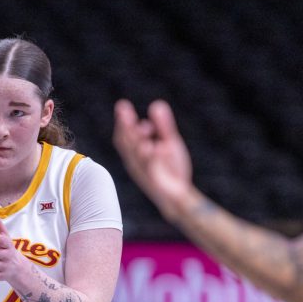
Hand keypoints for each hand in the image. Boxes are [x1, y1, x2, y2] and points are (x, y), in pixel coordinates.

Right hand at [113, 99, 196, 218]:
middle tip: (123, 111)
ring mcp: (144, 172)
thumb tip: (156, 105)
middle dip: (125, 127)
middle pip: (126, 144)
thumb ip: (163, 126)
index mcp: (137, 153)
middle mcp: (136, 162)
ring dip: (136, 142)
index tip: (122, 106)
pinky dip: (153, 158)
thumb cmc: (171, 170)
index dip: (122, 122)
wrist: (179, 196)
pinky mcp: (155, 182)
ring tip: (140, 127)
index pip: (124, 136)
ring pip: (136, 156)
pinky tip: (156, 147)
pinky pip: (152, 170)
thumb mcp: (169, 143)